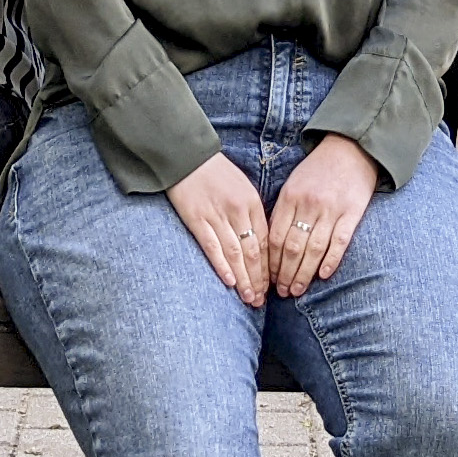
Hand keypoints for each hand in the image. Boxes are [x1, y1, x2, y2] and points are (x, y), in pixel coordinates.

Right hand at [166, 152, 269, 306]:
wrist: (187, 156)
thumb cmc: (215, 171)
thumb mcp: (241, 186)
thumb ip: (250, 212)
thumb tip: (259, 240)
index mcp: (251, 202)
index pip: (265, 241)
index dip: (268, 267)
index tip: (270, 286)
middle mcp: (237, 211)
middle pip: (253, 251)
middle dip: (259, 279)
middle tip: (261, 301)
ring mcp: (217, 215)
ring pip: (235, 253)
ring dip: (244, 278)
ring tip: (249, 298)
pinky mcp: (196, 218)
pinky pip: (212, 246)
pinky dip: (222, 265)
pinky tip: (230, 281)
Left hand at [268, 134, 375, 298]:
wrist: (350, 149)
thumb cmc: (318, 169)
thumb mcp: (293, 183)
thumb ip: (283, 210)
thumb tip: (271, 245)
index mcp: (290, 196)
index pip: (275, 236)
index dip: (270, 261)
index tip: (268, 278)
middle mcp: (308, 204)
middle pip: (292, 247)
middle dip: (284, 273)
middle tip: (281, 293)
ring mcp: (331, 209)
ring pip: (313, 249)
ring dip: (303, 273)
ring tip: (297, 290)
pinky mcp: (352, 212)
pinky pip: (339, 241)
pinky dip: (330, 261)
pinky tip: (323, 276)